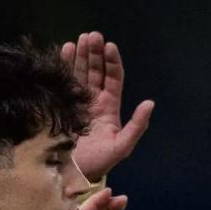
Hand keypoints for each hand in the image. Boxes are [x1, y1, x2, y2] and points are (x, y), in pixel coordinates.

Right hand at [63, 31, 154, 179]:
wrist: (71, 174)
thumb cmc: (99, 163)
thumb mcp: (122, 146)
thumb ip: (137, 126)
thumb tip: (150, 103)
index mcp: (109, 108)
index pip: (113, 79)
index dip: (112, 62)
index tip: (109, 46)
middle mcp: (94, 102)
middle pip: (96, 71)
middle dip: (95, 53)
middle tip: (92, 35)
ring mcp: (76, 102)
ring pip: (80, 73)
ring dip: (81, 55)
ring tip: (80, 39)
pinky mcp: (60, 105)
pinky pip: (64, 81)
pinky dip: (64, 65)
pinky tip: (65, 50)